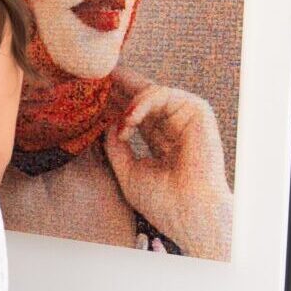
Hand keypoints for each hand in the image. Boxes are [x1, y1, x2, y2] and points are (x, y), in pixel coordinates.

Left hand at [103, 85, 231, 258]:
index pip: (136, 114)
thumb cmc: (162, 200)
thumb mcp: (127, 170)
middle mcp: (175, 127)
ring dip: (127, 101)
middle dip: (117, 86)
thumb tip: (106, 123)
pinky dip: (143, 103)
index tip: (91, 90)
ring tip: (115, 117)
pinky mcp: (198, 113)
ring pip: (151, 92)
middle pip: (143, 97)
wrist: (188, 213)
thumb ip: (115, 145)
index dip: (115, 101)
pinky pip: (165, 94)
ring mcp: (187, 119)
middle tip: (93, 76)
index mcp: (162, 141)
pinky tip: (129, 121)